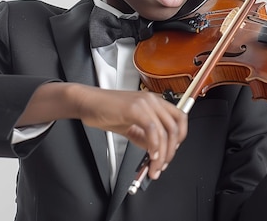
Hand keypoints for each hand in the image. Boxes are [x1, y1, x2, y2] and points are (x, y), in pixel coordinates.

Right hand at [72, 86, 187, 179]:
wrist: (86, 102)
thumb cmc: (105, 110)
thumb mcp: (130, 125)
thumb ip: (145, 136)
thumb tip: (156, 150)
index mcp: (155, 102)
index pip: (179, 118)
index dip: (180, 138)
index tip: (171, 152)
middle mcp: (153, 100)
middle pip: (175, 128)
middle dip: (171, 151)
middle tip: (162, 165)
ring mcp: (145, 103)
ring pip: (165, 132)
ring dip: (162, 154)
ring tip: (154, 167)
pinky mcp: (134, 109)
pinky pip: (152, 130)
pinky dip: (154, 146)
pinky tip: (150, 156)